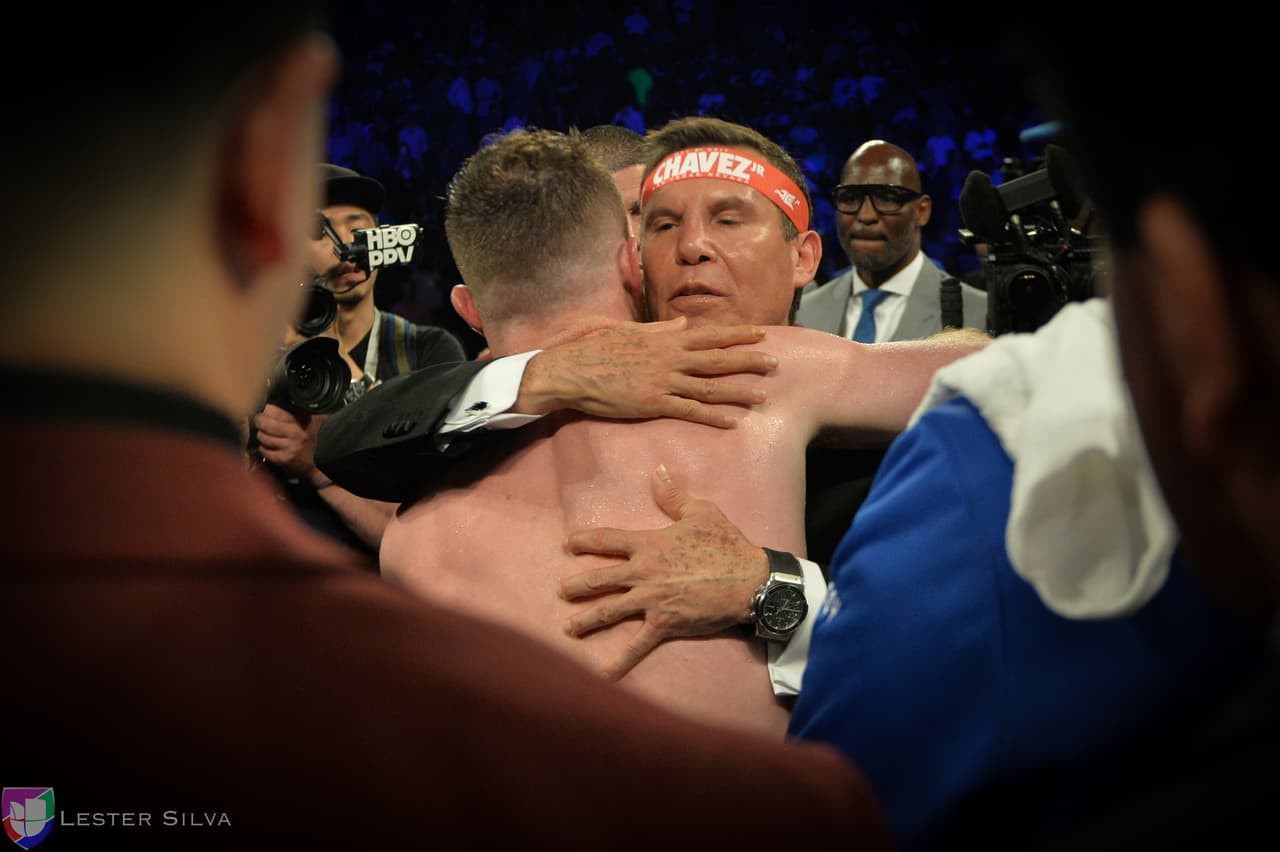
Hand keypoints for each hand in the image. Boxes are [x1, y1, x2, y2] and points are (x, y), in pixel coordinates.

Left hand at [254, 403, 324, 477]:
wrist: (319, 460)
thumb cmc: (312, 437)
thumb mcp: (312, 420)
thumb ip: (299, 410)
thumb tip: (279, 398)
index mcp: (301, 420)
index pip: (276, 411)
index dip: (266, 409)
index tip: (264, 409)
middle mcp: (296, 433)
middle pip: (267, 424)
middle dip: (259, 421)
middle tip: (258, 420)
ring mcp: (290, 447)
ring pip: (264, 437)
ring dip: (261, 435)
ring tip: (264, 433)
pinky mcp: (285, 459)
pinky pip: (265, 451)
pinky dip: (263, 448)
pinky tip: (267, 446)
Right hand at [518, 317, 777, 427]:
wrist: (573, 371)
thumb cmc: (597, 350)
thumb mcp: (630, 331)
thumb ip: (660, 328)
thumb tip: (683, 323)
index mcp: (665, 339)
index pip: (709, 335)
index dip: (737, 335)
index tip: (761, 334)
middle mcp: (670, 358)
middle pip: (718, 359)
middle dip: (748, 361)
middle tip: (775, 364)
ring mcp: (664, 381)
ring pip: (710, 386)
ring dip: (739, 391)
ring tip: (763, 395)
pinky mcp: (654, 403)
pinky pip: (690, 410)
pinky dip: (713, 416)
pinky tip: (732, 421)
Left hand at [559, 464, 769, 680]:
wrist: (749, 580)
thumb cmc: (726, 543)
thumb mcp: (700, 511)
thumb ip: (673, 495)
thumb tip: (658, 470)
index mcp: (648, 544)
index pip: (607, 540)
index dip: (583, 541)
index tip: (567, 545)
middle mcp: (643, 572)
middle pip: (599, 579)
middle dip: (577, 586)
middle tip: (561, 590)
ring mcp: (651, 600)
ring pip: (609, 611)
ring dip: (586, 620)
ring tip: (569, 628)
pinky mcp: (664, 624)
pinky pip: (637, 645)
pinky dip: (620, 661)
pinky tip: (603, 674)